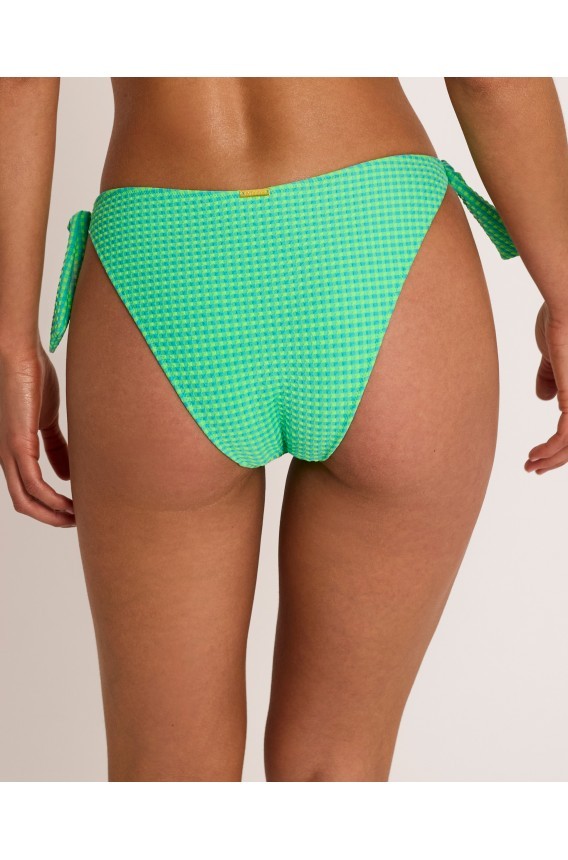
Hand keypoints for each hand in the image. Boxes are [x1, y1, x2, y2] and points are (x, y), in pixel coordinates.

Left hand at [0, 347, 74, 524]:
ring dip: (51, 514)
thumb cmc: (30, 376)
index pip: (27, 490)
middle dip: (51, 517)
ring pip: (25, 500)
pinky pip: (33, 483)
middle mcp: (6, 456)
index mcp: (13, 450)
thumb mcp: (46, 419)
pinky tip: (69, 502)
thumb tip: (67, 473)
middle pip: (24, 502)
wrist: (17, 353)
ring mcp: (8, 452)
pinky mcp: (16, 444)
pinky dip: (51, 498)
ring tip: (76, 518)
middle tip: (76, 521)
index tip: (74, 510)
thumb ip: (56, 446)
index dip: (49, 505)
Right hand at [525, 303, 567, 474]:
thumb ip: (550, 377)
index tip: (538, 454)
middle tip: (533, 468)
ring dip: (551, 458)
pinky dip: (551, 449)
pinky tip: (536, 454)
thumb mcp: (554, 356)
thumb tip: (544, 398)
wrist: (567, 299)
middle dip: (556, 459)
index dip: (560, 446)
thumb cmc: (560, 318)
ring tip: (530, 464)